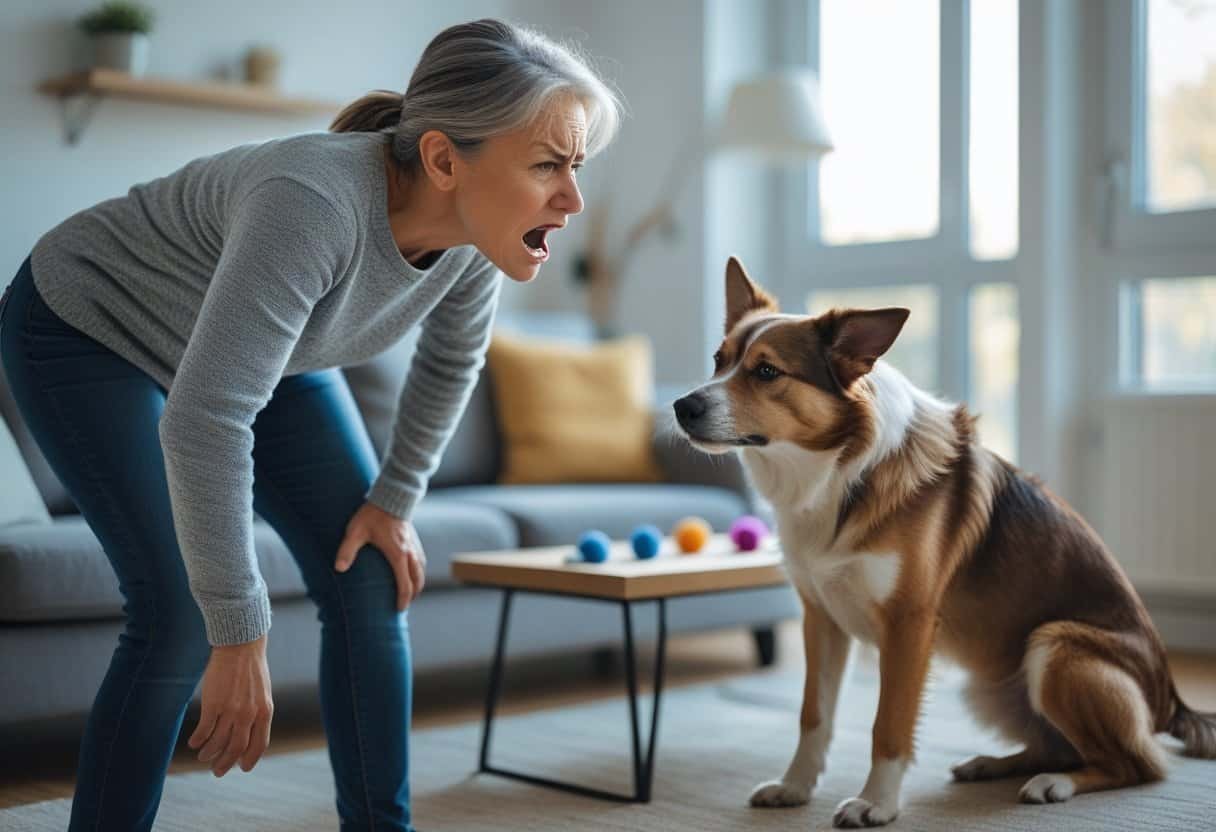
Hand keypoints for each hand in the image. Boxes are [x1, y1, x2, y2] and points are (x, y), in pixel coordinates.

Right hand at [188, 635, 272, 776]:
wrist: (241, 646)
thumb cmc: (252, 670)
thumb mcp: (263, 694)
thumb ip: (258, 714)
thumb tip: (249, 735)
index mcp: (265, 712)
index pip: (259, 745)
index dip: (250, 760)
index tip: (241, 768)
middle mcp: (249, 714)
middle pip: (236, 749)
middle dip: (225, 764)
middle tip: (217, 771)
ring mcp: (231, 710)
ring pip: (218, 743)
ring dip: (209, 754)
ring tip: (203, 756)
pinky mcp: (213, 704)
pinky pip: (204, 730)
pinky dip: (198, 740)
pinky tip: (194, 743)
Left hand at [334, 502, 425, 610]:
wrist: (391, 496)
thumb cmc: (372, 515)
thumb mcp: (356, 532)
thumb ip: (347, 550)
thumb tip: (339, 568)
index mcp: (398, 555)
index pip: (405, 584)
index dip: (403, 599)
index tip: (398, 609)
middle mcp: (410, 553)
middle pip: (418, 580)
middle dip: (413, 594)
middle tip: (404, 605)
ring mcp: (414, 546)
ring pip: (421, 570)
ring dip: (418, 583)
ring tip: (411, 592)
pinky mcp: (414, 539)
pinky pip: (421, 560)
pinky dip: (419, 571)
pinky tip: (413, 571)